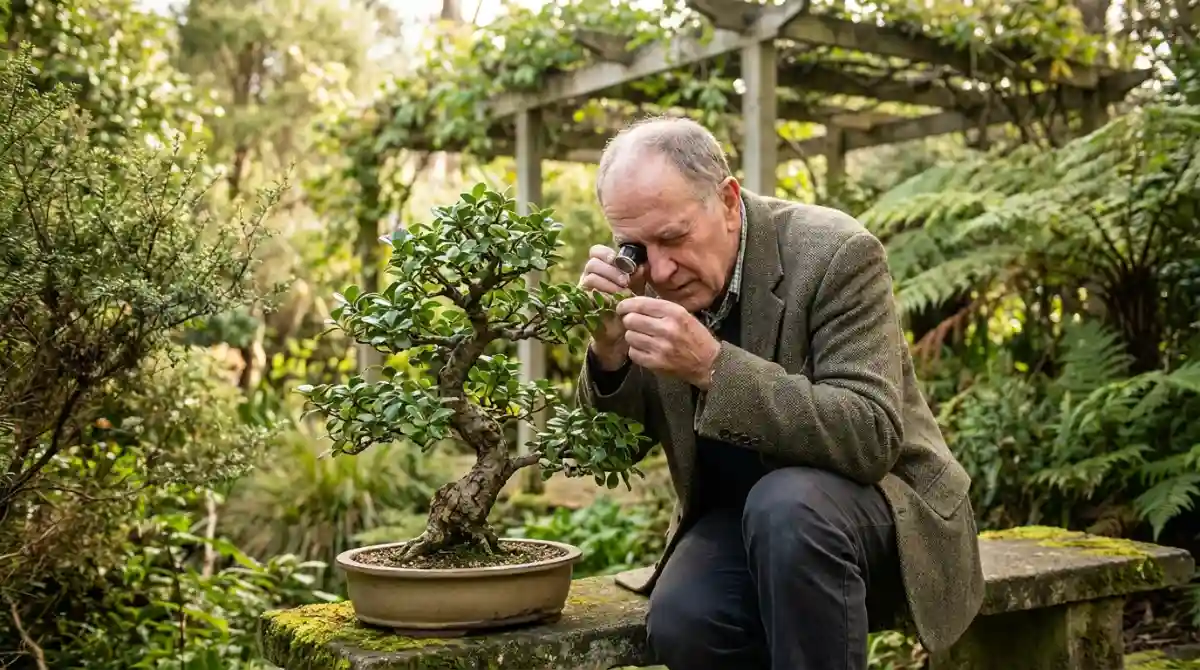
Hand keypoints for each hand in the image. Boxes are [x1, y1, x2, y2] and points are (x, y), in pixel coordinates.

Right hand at [578, 244, 646, 369]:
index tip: (621, 262)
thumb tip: (642, 265)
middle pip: (592, 264)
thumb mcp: (637, 285)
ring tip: (623, 293)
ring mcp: (583, 290)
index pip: (596, 251)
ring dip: (608, 284)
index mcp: (601, 266)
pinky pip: (587, 295)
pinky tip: (614, 302)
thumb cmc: (628, 302)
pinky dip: (603, 297)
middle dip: (611, 271)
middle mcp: (589, 275)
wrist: (621, 329)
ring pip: (590, 278)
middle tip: (626, 281)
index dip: (607, 254)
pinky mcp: (582, 304)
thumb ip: (638, 273)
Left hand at [617, 296, 720, 387]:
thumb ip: (660, 308)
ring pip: (630, 336)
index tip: (622, 308)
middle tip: (634, 324)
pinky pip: (633, 353)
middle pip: (631, 320)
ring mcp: (660, 347)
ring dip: (633, 336)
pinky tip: (645, 349)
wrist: (707, 362)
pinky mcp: (656, 363)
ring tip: (642, 337)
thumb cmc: (694, 335)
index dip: (626, 305)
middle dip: (629, 321)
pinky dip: (636, 351)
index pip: (641, 304)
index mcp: (674, 312)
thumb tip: (633, 304)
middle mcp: (667, 328)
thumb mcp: (683, 314)